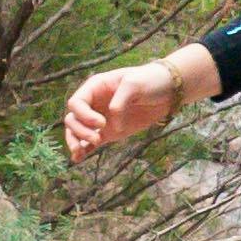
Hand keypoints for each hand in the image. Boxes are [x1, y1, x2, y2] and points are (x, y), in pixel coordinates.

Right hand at [60, 49, 199, 163]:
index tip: (102, 123)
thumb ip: (119, 102)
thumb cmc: (150, 80)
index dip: (83, 115)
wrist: (168, 91)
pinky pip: (90, 142)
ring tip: (81, 153)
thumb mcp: (134, 84)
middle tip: (97, 139)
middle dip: (80, 131)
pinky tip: (78, 159)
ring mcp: (100, 119)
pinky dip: (83, 150)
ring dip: (76, 142)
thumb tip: (111, 126)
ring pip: (77, 131)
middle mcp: (94, 103)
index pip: (76, 103)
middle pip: (72, 118)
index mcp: (95, 87)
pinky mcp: (109, 132)